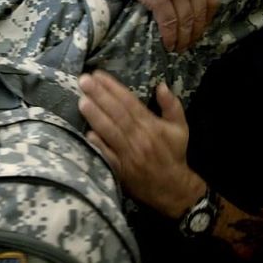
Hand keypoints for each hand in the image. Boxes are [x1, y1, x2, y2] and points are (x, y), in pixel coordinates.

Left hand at [78, 70, 205, 217]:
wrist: (172, 188)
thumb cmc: (173, 153)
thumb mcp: (180, 128)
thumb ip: (172, 105)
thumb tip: (161, 85)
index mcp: (151, 125)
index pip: (129, 102)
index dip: (113, 87)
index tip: (98, 75)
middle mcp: (139, 137)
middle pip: (117, 113)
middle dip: (99, 95)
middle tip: (83, 81)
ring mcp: (128, 154)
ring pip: (110, 131)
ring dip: (95, 116)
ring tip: (81, 100)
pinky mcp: (120, 169)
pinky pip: (107, 155)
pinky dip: (98, 144)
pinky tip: (86, 132)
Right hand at [103, 0, 218, 51]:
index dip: (207, 17)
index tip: (200, 28)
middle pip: (199, 12)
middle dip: (196, 31)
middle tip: (189, 43)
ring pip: (185, 19)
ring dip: (183, 38)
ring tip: (179, 48)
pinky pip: (169, 22)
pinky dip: (170, 36)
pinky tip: (168, 44)